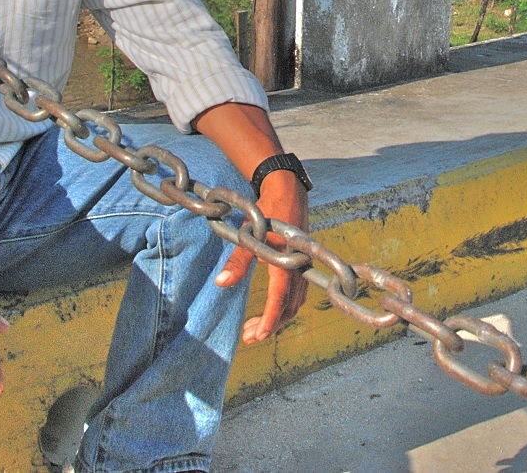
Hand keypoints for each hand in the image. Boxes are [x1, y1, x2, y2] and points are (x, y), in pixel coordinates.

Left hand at [215, 169, 308, 342]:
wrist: (287, 190)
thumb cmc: (266, 211)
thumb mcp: (248, 233)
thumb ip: (238, 260)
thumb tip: (222, 283)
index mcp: (286, 261)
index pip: (279, 299)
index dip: (269, 320)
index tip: (258, 336)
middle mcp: (300, 267)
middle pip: (289, 307)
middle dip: (270, 325)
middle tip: (249, 337)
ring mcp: (304, 267)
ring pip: (295, 303)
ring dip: (277, 318)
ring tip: (254, 329)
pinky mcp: (303, 265)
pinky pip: (298, 294)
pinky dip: (284, 307)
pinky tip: (271, 310)